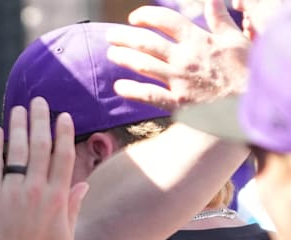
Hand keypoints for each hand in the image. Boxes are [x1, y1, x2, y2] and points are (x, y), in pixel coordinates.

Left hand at [0, 98, 85, 239]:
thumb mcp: (64, 237)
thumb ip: (72, 208)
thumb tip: (81, 184)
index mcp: (58, 199)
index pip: (64, 157)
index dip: (64, 133)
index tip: (63, 116)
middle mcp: (37, 191)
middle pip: (41, 146)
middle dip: (41, 120)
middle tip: (39, 101)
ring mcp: (12, 193)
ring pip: (18, 150)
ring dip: (19, 126)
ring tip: (19, 108)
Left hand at [107, 0, 249, 109]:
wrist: (249, 102)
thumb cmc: (243, 69)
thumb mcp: (235, 38)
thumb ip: (219, 18)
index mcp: (199, 40)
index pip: (166, 20)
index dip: (147, 16)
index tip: (134, 18)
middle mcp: (185, 58)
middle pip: (147, 42)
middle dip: (125, 37)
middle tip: (111, 35)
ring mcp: (179, 80)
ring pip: (143, 65)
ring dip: (124, 58)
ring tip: (111, 53)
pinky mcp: (177, 101)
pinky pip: (148, 95)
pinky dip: (131, 90)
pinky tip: (118, 86)